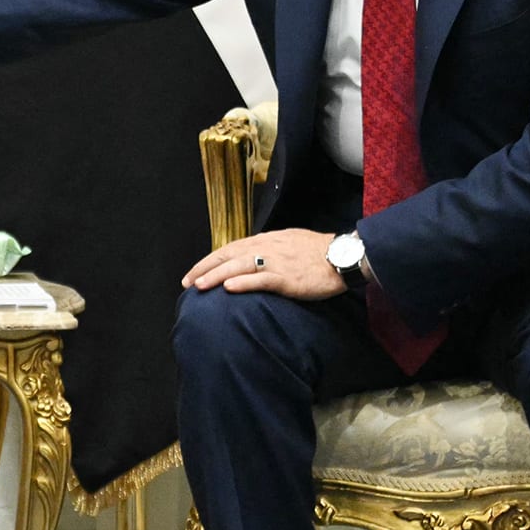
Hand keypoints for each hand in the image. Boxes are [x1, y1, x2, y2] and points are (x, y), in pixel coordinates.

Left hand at [181, 230, 345, 300]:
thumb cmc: (318, 251)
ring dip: (217, 276)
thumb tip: (249, 258)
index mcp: (265, 240)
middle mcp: (267, 248)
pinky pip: (262, 279)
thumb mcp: (288, 242)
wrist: (343, 255)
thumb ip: (268, 249)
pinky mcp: (288, 277)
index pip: (229, 249)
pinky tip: (229, 288)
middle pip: (228, 256)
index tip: (193, 273)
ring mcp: (277, 262)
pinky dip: (244, 282)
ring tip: (199, 286)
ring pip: (239, 266)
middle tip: (187, 283)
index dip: (209, 261)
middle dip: (204, 269)